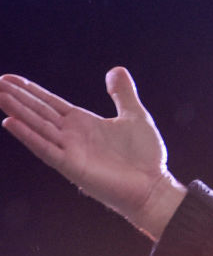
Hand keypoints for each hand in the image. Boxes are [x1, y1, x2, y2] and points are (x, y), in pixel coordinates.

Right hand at [0, 67, 185, 238]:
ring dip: (17, 111)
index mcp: (83, 123)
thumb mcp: (135, 116)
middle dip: (16, 97)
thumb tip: (116, 69)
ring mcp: (70, 151)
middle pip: (38, 112)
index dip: (30, 90)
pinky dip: (29, 136)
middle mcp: (72, 136)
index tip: (8, 78)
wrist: (154, 186)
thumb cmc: (146, 157)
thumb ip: (123, 94)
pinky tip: (10, 122)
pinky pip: (46, 149)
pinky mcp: (73, 166)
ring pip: (37, 127)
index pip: (49, 103)